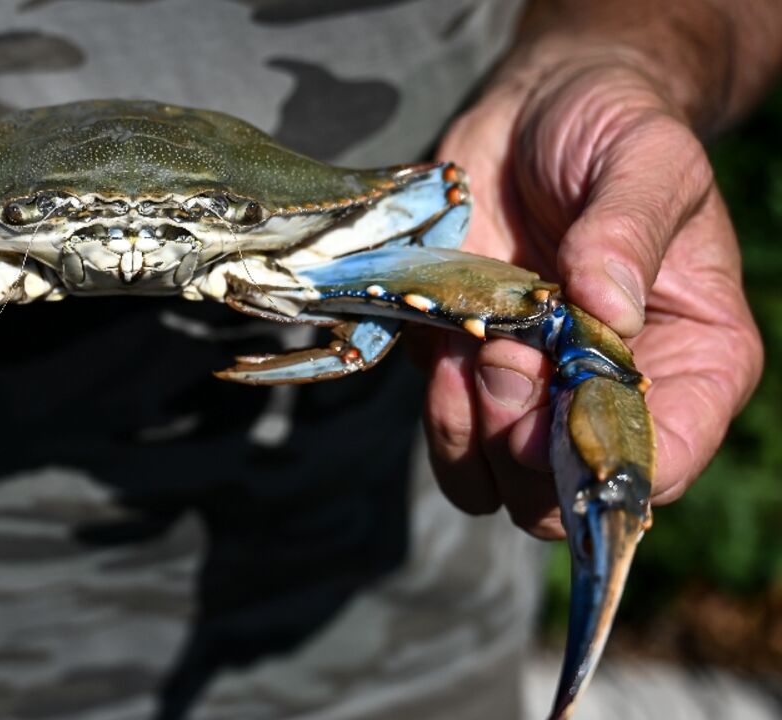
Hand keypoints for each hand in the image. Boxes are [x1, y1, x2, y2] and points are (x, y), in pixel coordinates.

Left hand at [426, 57, 763, 537]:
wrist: (533, 112)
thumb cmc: (611, 130)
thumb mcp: (646, 158)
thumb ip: (630, 228)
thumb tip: (606, 306)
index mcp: (694, 361)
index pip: (662, 462)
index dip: (602, 460)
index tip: (558, 406)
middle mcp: (612, 396)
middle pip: (566, 494)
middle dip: (526, 446)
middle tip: (505, 362)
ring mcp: (534, 394)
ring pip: (496, 486)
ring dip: (471, 434)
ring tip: (473, 352)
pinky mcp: (466, 375)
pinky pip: (447, 437)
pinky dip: (436, 406)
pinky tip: (443, 342)